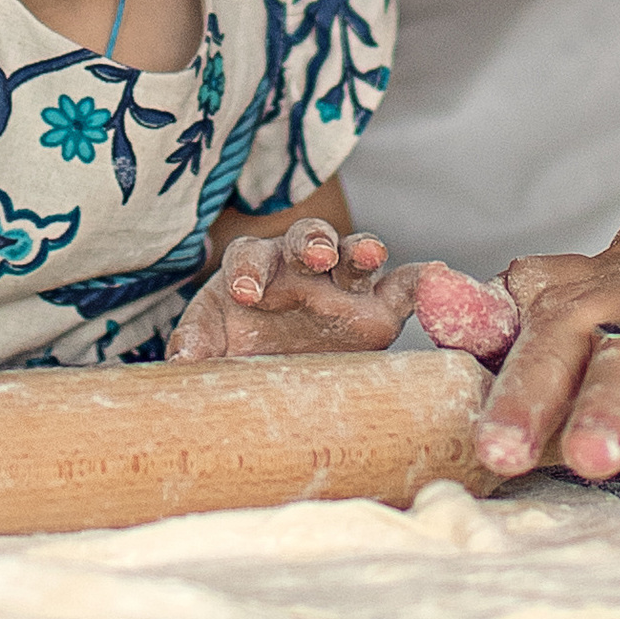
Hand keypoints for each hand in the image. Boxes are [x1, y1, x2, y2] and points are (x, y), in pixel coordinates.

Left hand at [164, 214, 421, 359]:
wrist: (279, 379)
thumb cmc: (239, 349)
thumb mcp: (213, 343)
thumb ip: (198, 343)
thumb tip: (183, 362)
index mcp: (255, 269)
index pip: (250, 256)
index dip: (250, 269)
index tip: (246, 292)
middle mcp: (301, 268)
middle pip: (308, 240)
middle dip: (313, 243)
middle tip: (316, 256)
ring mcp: (344, 286)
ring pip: (355, 253)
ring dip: (362, 249)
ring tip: (368, 255)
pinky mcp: (379, 310)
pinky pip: (404, 287)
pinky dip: (421, 279)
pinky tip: (436, 277)